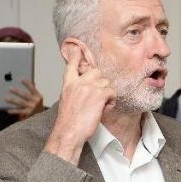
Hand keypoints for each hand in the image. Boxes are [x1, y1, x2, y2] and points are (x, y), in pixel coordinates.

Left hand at [6, 79, 43, 117]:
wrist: (44, 116)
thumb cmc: (38, 105)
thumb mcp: (38, 97)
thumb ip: (34, 90)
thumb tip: (31, 82)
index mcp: (38, 96)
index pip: (32, 88)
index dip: (27, 83)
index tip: (21, 79)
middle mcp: (35, 101)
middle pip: (25, 95)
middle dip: (17, 91)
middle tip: (10, 88)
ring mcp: (32, 107)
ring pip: (21, 102)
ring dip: (13, 100)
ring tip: (6, 98)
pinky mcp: (28, 113)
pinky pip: (20, 111)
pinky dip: (14, 111)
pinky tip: (8, 110)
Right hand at [45, 45, 115, 164]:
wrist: (69, 132)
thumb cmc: (69, 122)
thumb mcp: (68, 102)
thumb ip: (76, 92)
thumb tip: (87, 92)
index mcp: (68, 85)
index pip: (72, 65)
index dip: (76, 56)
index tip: (78, 48)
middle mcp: (77, 83)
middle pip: (96, 72)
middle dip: (101, 83)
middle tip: (99, 97)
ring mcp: (88, 87)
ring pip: (107, 83)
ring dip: (107, 95)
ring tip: (99, 107)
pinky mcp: (99, 94)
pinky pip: (112, 93)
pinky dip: (111, 102)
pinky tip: (103, 110)